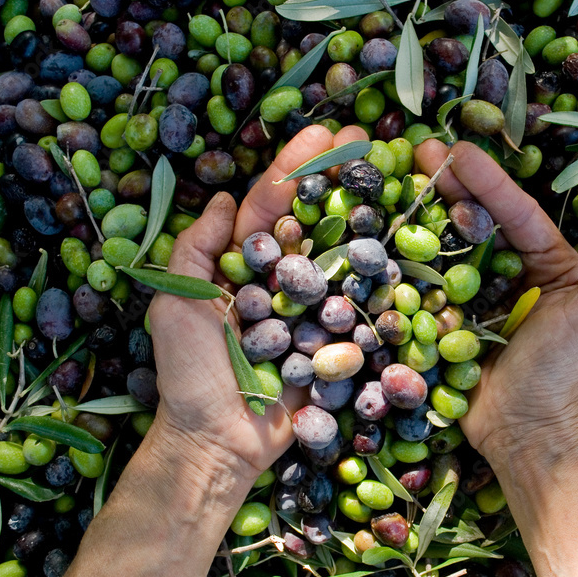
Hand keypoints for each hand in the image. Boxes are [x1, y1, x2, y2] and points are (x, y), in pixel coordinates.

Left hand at [148, 125, 367, 480]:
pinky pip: (359, 306)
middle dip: (338, 178)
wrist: (220, 443)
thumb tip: (220, 199)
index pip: (270, 206)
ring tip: (392, 178)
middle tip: (370, 139)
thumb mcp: (175, 304)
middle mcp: (279, 282)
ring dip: (364, 216)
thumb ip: (195, 249)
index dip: (295, 168)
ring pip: (340, 257)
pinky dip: (379, 277)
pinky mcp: (334, 342)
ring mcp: (310, 311)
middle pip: (313, 221)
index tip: (325, 133)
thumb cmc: (191, 375)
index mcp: (240, 267)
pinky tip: (402, 244)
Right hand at [415, 140, 577, 466]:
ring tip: (400, 179)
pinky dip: (411, 258)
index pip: (516, 213)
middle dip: (451, 184)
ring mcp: (476, 296)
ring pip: (450, 245)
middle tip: (419, 150)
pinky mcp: (448, 319)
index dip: (488, 181)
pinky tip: (388, 230)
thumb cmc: (563, 372)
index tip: (458, 151)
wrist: (522, 432)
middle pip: (478, 220)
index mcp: (549, 265)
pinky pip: (429, 284)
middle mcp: (511, 274)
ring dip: (426, 212)